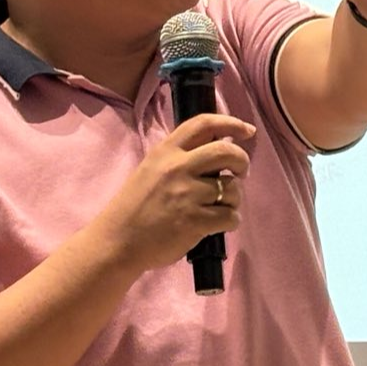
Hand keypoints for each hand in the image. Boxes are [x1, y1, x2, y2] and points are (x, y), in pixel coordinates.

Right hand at [89, 114, 253, 273]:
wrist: (117, 242)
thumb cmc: (135, 207)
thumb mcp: (152, 169)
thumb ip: (179, 158)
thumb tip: (216, 151)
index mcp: (166, 151)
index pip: (203, 124)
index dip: (231, 123)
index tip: (248, 131)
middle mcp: (178, 167)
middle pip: (227, 152)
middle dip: (242, 161)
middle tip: (240, 172)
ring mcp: (187, 194)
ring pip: (233, 188)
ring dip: (234, 198)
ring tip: (221, 206)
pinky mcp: (195, 220)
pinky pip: (230, 216)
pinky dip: (231, 221)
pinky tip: (219, 224)